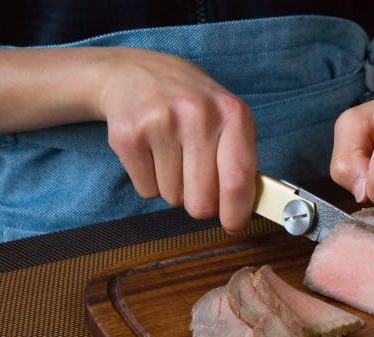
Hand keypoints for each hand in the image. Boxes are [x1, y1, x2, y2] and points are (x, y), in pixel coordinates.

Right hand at [96, 47, 256, 231]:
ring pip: (173, 198)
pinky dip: (150, 181)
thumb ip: (241, 159)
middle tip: (196, 182)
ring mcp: (161, 124)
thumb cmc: (191, 104)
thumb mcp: (227, 118)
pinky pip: (147, 191)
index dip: (236, 212)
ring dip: (173, 187)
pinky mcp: (128, 135)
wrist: (134, 73)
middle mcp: (199, 116)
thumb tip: (245, 208)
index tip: (233, 225)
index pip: (238, 179)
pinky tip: (151, 152)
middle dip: (200, 203)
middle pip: (202, 201)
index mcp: (233, 114)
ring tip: (171, 153)